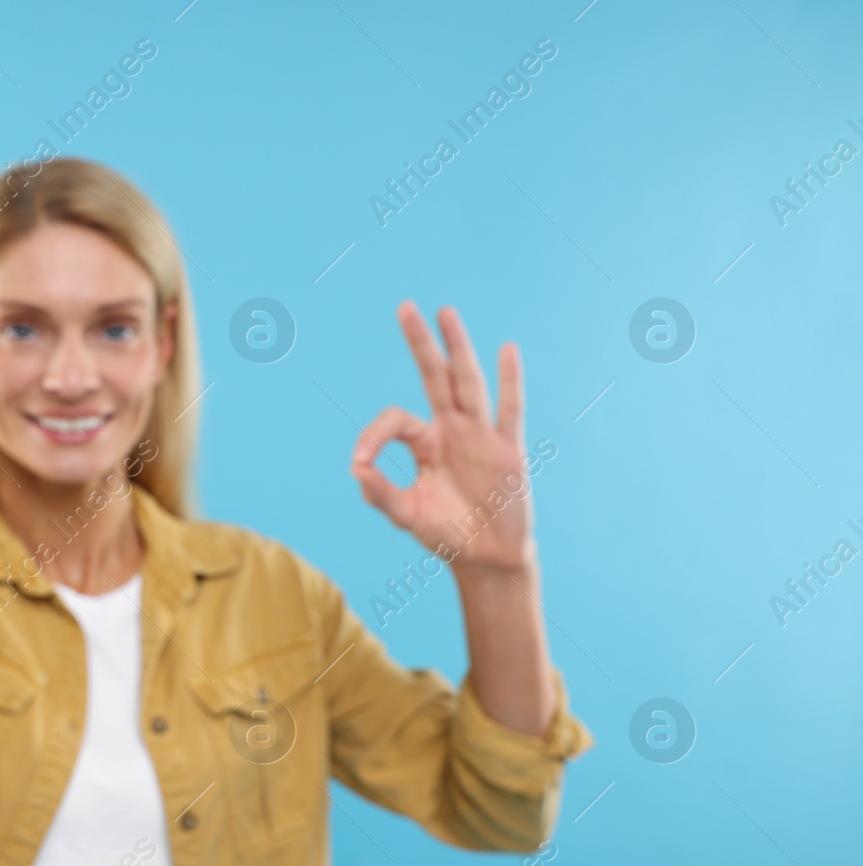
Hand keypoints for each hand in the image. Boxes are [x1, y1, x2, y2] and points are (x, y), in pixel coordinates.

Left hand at [350, 302, 535, 575]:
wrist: (487, 559)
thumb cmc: (445, 534)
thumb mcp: (406, 515)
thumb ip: (380, 493)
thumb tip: (355, 467)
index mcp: (425, 444)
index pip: (396, 420)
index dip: (374, 435)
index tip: (360, 461)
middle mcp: (452, 432)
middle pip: (435, 378)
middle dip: (420, 344)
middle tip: (405, 307)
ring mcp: (481, 437)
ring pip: (467, 384)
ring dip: (457, 348)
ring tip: (445, 312)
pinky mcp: (507, 450)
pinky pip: (509, 411)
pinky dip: (510, 382)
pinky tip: (507, 350)